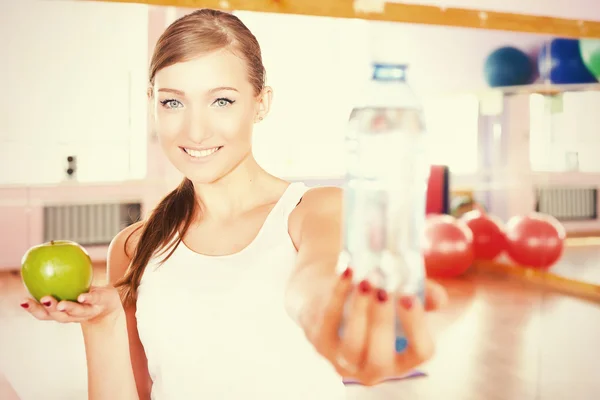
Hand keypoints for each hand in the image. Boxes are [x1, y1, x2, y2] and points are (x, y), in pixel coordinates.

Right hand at [20, 285, 122, 326]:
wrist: (111, 304)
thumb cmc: (85, 294)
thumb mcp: (70, 287)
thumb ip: (57, 278)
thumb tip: (39, 260)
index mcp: (63, 312)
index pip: (44, 313)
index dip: (33, 309)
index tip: (22, 300)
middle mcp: (74, 315)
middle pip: (58, 316)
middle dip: (49, 310)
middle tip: (43, 299)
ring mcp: (89, 311)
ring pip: (76, 312)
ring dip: (67, 308)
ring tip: (60, 304)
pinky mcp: (102, 303)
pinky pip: (94, 301)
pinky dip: (87, 299)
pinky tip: (82, 296)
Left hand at [299, 269, 446, 385]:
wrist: (330, 293)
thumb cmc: (375, 299)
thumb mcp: (399, 296)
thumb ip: (422, 294)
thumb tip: (439, 297)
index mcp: (402, 359)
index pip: (419, 352)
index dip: (417, 327)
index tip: (410, 296)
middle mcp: (373, 368)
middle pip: (380, 356)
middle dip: (383, 322)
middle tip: (386, 290)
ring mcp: (343, 359)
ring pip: (352, 344)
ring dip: (360, 311)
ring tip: (367, 281)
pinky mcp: (319, 342)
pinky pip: (328, 321)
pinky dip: (337, 294)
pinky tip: (347, 273)